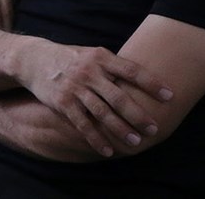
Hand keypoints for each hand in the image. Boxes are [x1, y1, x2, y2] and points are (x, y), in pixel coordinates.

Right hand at [18, 40, 172, 157]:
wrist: (34, 60)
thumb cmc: (71, 58)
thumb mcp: (92, 54)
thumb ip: (113, 66)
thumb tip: (143, 79)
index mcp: (100, 57)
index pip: (131, 70)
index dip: (151, 83)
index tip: (169, 96)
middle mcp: (89, 72)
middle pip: (119, 96)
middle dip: (138, 114)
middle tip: (154, 128)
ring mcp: (75, 88)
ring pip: (102, 113)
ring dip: (120, 130)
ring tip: (135, 142)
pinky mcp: (63, 103)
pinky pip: (83, 124)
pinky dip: (96, 139)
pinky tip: (108, 150)